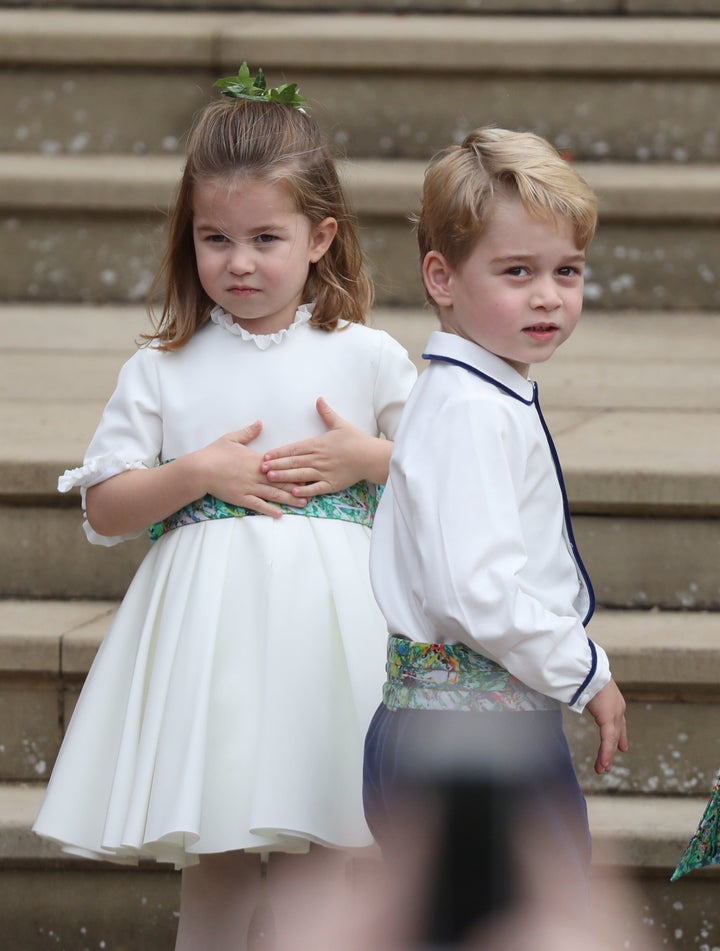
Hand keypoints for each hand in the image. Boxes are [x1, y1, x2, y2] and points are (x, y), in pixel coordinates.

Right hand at [196, 421, 305, 517]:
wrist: (200, 469)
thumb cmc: (215, 453)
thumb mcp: (232, 438)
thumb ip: (248, 432)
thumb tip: (260, 423)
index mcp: (257, 460)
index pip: (280, 465)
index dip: (295, 468)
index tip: (309, 469)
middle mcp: (256, 475)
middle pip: (281, 481)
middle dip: (298, 486)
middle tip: (314, 489)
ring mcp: (249, 488)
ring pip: (273, 495)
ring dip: (289, 499)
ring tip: (304, 503)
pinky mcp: (241, 498)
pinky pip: (258, 505)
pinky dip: (270, 510)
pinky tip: (280, 514)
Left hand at [261, 397, 391, 495]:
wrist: (371, 457)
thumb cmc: (355, 440)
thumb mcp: (340, 424)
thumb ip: (326, 413)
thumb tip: (319, 399)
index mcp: (318, 444)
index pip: (294, 448)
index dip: (278, 452)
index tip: (265, 455)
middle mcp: (318, 459)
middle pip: (293, 462)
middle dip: (276, 465)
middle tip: (260, 468)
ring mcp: (324, 472)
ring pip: (300, 475)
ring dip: (284, 476)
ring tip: (270, 478)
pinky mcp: (332, 484)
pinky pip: (316, 488)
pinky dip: (304, 490)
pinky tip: (293, 492)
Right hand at [585, 679, 627, 774]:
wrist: (588, 669)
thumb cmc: (585, 673)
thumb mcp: (589, 687)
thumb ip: (586, 695)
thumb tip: (577, 693)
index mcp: (614, 701)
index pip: (618, 723)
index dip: (620, 737)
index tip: (622, 748)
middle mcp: (618, 708)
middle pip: (616, 734)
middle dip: (612, 750)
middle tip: (607, 764)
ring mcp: (615, 714)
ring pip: (612, 740)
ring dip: (606, 756)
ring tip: (602, 769)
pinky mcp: (609, 719)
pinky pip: (607, 740)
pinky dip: (605, 753)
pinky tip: (603, 764)